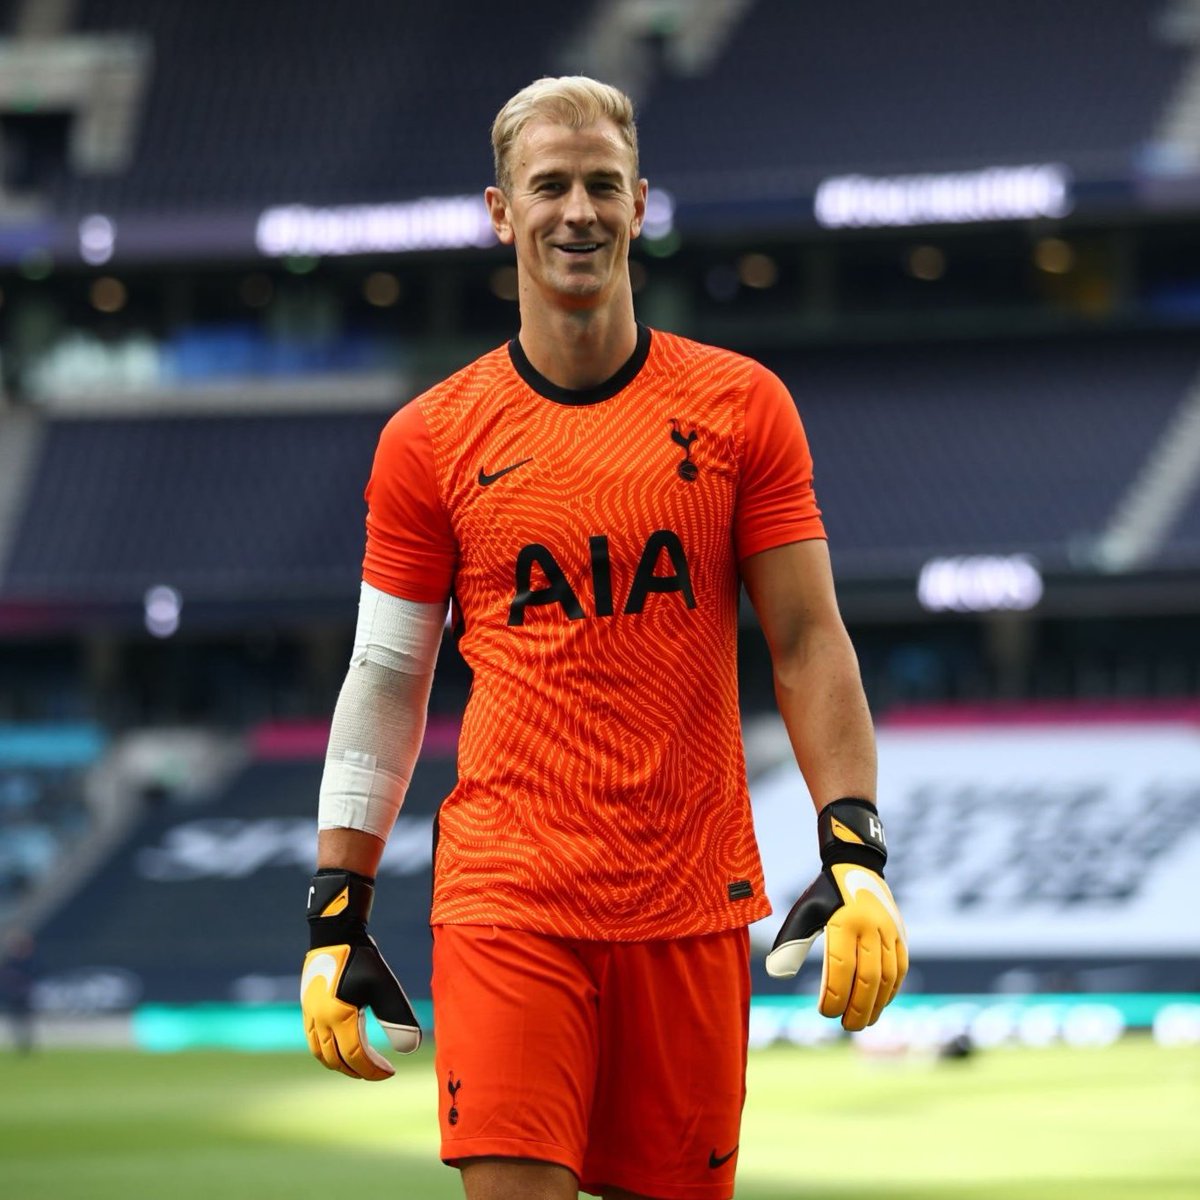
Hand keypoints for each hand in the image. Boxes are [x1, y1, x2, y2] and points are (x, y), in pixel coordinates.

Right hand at [301, 868, 420, 1078]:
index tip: (390, 1072)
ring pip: (321, 1053)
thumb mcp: (385, 987)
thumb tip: (411, 1049)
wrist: (335, 934)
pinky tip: (341, 1045)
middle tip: (377, 1071)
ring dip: (340, 1063)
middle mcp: (320, 1020)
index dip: (373, 1070)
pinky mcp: (306, 1007)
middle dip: (357, 1070)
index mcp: (339, 1017)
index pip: (356, 1056)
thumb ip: (397, 1018)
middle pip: (336, 1060)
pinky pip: (313, 1039)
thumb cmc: (363, 958)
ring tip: (360, 1065)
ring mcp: (310, 1014)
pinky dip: (326, 1051)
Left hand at [765, 798, 907, 1031]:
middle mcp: (870, 927)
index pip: (842, 969)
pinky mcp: (900, 934)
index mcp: (844, 922)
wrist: (857, 865)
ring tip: (863, 1021)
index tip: (825, 1013)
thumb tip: (776, 974)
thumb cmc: (824, 893)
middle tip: (847, 1026)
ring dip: (877, 1004)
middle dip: (858, 1008)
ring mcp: (889, 931)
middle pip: (868, 979)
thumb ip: (791, 943)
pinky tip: (880, 1003)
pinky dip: (891, 990)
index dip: (835, 996)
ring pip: (888, 977)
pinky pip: (899, 968)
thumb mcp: (804, 912)